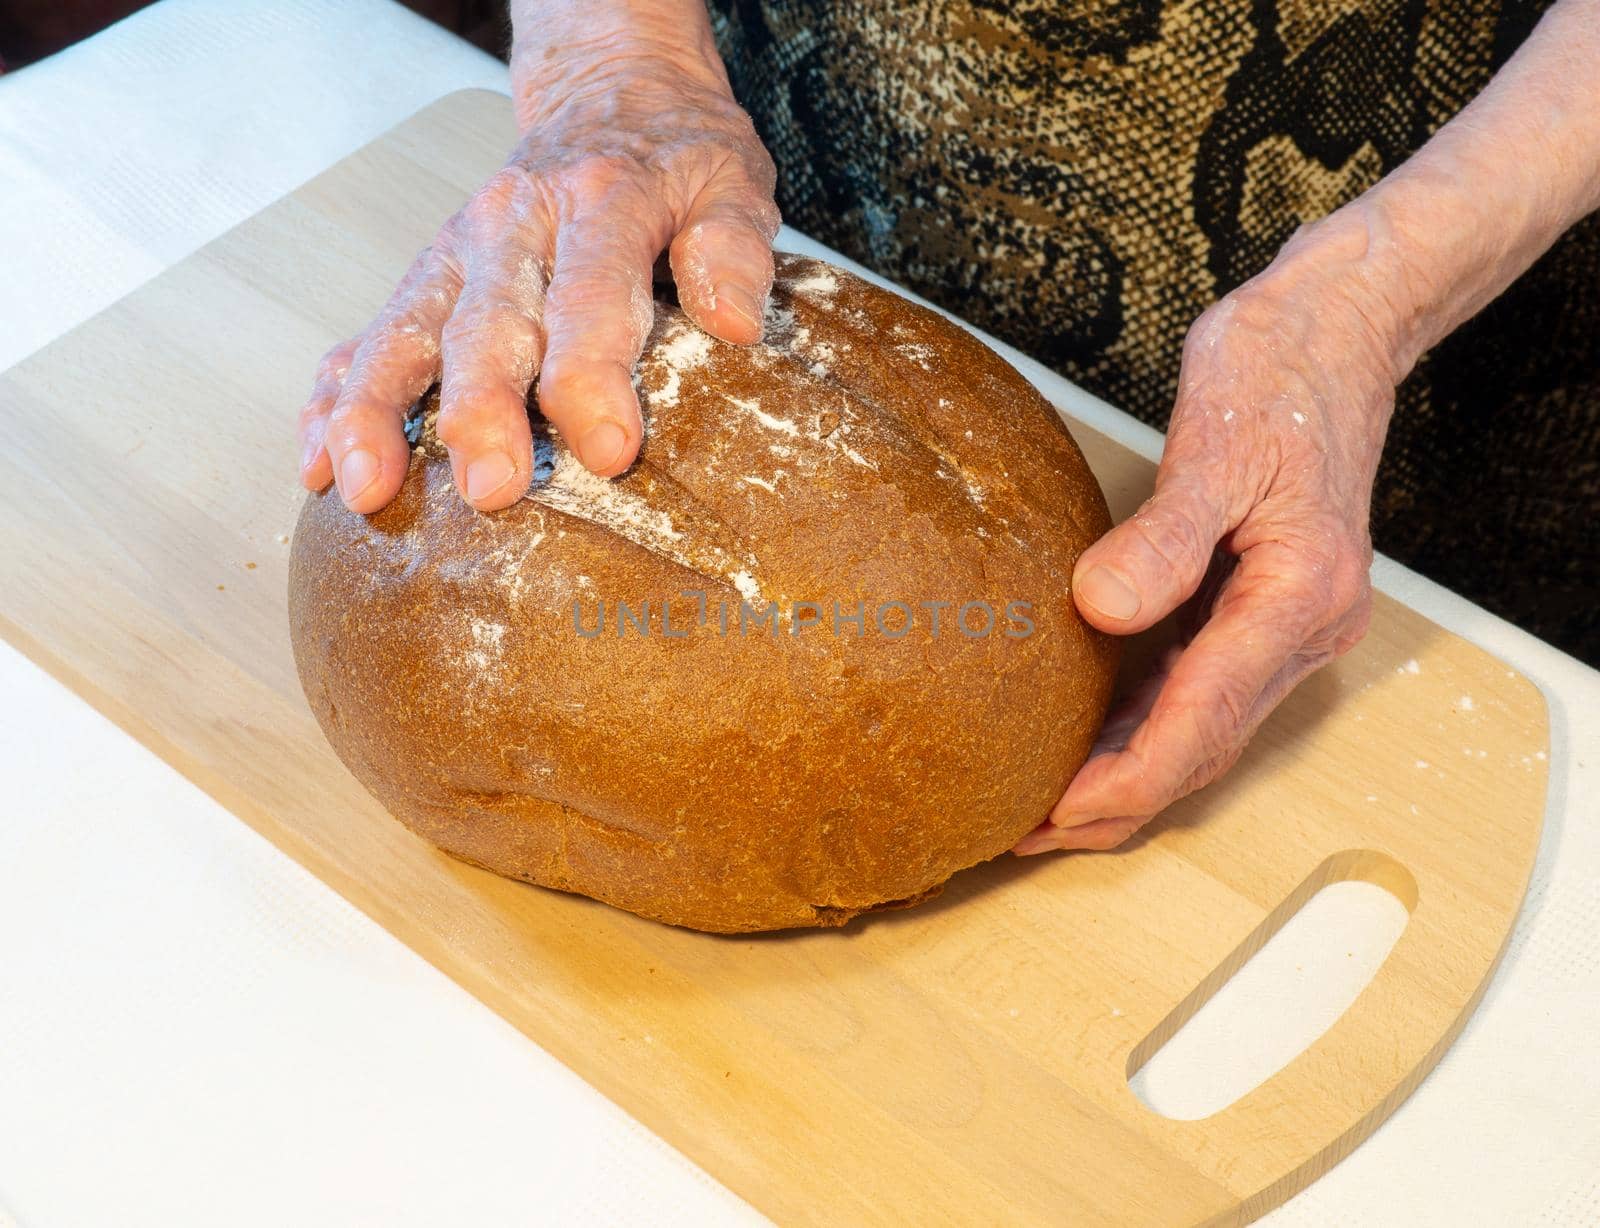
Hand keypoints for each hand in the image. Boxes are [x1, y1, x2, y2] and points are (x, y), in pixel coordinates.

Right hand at [296, 21, 779, 512]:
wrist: (608, 90)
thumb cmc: (676, 155)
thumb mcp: (731, 180)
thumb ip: (733, 246)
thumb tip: (737, 322)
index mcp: (602, 202)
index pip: (593, 293)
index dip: (595, 376)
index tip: (606, 452)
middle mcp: (514, 225)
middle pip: (487, 322)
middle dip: (481, 409)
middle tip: (490, 488)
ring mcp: (458, 252)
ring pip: (404, 329)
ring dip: (378, 412)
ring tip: (364, 488)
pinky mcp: (428, 277)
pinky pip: (368, 334)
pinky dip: (338, 397)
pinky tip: (317, 461)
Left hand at [1016, 213, 1401, 853]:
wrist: (1335, 328)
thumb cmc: (1278, 370)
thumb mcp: (1216, 441)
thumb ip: (1164, 536)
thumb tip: (1100, 608)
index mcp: (1298, 596)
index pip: (1201, 722)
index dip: (1125, 780)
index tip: (1054, 816)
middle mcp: (1303, 626)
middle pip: (1203, 747)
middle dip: (1119, 801)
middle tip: (1029, 834)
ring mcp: (1289, 622)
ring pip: (1203, 730)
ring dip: (1129, 773)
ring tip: (1047, 806)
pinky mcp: (1265, 606)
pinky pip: (1202, 689)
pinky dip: (1146, 724)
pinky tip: (1092, 736)